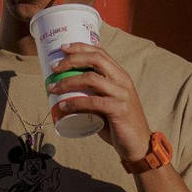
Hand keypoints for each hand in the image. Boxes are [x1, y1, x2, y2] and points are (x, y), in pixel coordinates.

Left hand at [46, 42, 152, 163]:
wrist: (138, 143)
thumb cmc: (119, 123)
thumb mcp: (108, 102)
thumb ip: (93, 95)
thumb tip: (66, 91)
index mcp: (120, 75)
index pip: (100, 53)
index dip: (81, 47)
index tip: (63, 48)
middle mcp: (122, 80)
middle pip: (96, 59)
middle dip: (72, 60)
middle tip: (55, 68)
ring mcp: (122, 94)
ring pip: (91, 79)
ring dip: (68, 81)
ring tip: (53, 88)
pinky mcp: (119, 110)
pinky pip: (92, 102)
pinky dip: (74, 103)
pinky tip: (63, 107)